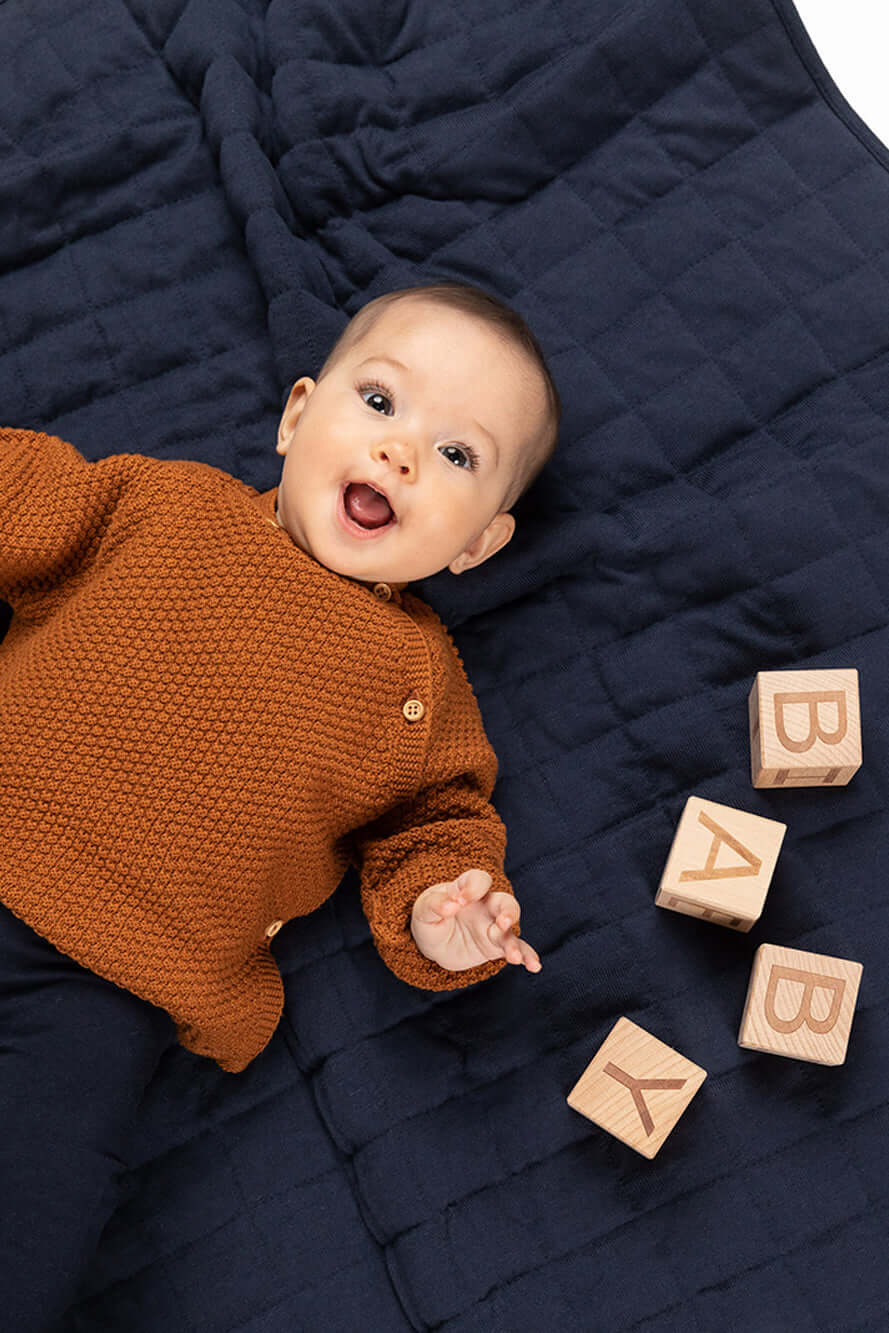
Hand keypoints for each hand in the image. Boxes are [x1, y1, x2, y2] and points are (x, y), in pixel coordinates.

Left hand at [411, 868, 541, 973]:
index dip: (472, 887)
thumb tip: (451, 904)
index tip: (458, 900)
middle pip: (504, 902)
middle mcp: (486, 905)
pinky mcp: (497, 946)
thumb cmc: (431, 917)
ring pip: (511, 930)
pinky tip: (533, 966)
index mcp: (468, 890)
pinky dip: (526, 956)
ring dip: (513, 942)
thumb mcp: (424, 909)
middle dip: (507, 911)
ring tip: (513, 956)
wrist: (435, 942)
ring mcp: (494, 926)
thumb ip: (435, 904)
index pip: (479, 880)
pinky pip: (516, 949)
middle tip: (502, 922)